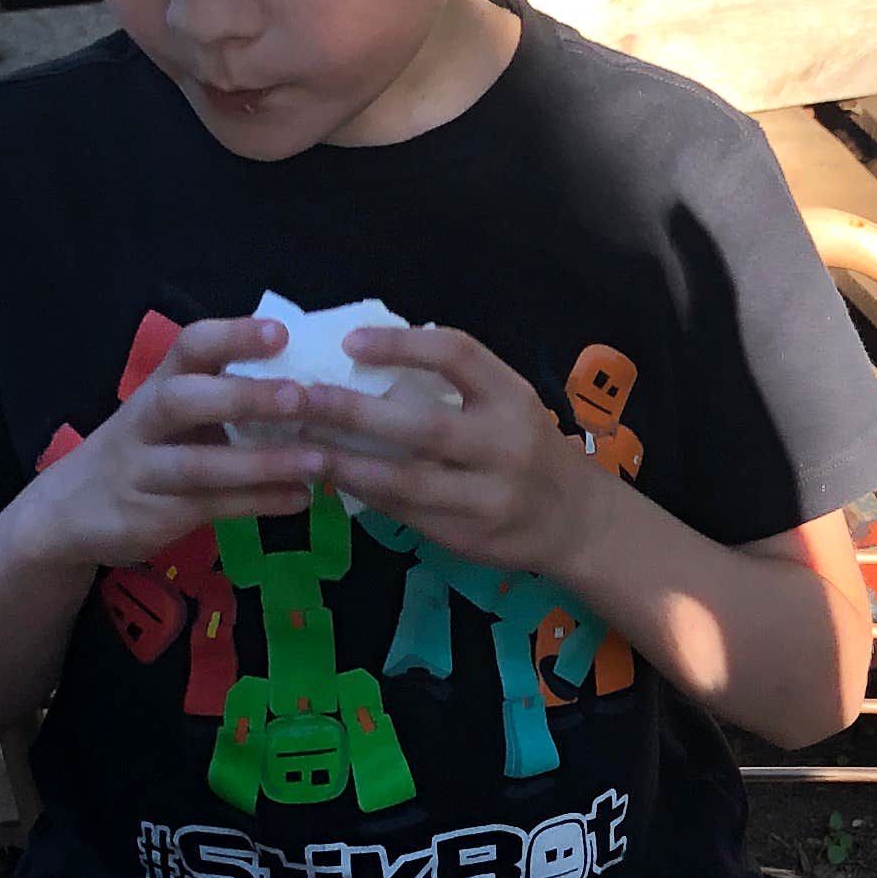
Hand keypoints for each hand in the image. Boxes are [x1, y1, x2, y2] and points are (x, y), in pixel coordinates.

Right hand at [1, 317, 329, 571]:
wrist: (68, 512)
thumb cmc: (143, 450)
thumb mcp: (170, 414)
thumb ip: (220, 394)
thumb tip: (309, 378)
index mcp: (158, 386)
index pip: (189, 347)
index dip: (232, 336)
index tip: (281, 332)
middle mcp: (145, 422)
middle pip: (183, 401)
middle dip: (241, 397)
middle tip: (301, 398)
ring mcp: (144, 471)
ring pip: (198, 465)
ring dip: (262, 463)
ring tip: (319, 461)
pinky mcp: (151, 515)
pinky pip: (210, 507)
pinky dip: (258, 503)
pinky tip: (300, 499)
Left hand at [311, 322, 592, 574]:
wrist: (576, 522)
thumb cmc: (530, 450)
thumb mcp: (510, 404)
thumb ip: (456, 386)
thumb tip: (368, 360)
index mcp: (513, 399)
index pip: (458, 355)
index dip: (402, 344)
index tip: (351, 341)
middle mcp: (505, 446)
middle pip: (421, 426)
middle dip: (353, 411)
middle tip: (301, 397)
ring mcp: (486, 497)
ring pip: (404, 480)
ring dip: (345, 463)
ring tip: (300, 447)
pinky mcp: (467, 536)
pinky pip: (404, 512)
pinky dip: (364, 493)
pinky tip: (332, 480)